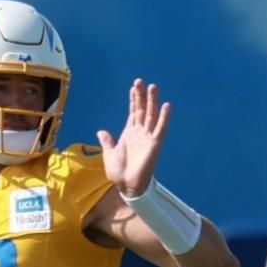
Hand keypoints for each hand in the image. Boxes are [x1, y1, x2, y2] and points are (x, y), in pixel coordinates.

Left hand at [96, 78, 170, 196]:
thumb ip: (107, 142)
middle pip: (142, 110)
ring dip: (152, 101)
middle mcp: (140, 133)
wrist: (127, 185)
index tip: (133, 87)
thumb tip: (100, 132)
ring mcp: (148, 137)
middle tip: (141, 81)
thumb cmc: (119, 173)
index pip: (133, 113)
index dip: (133, 100)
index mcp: (129, 134)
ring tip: (153, 87)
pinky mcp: (154, 144)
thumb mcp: (109, 154)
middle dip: (141, 96)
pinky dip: (164, 117)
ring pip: (151, 115)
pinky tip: (166, 106)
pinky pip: (160, 129)